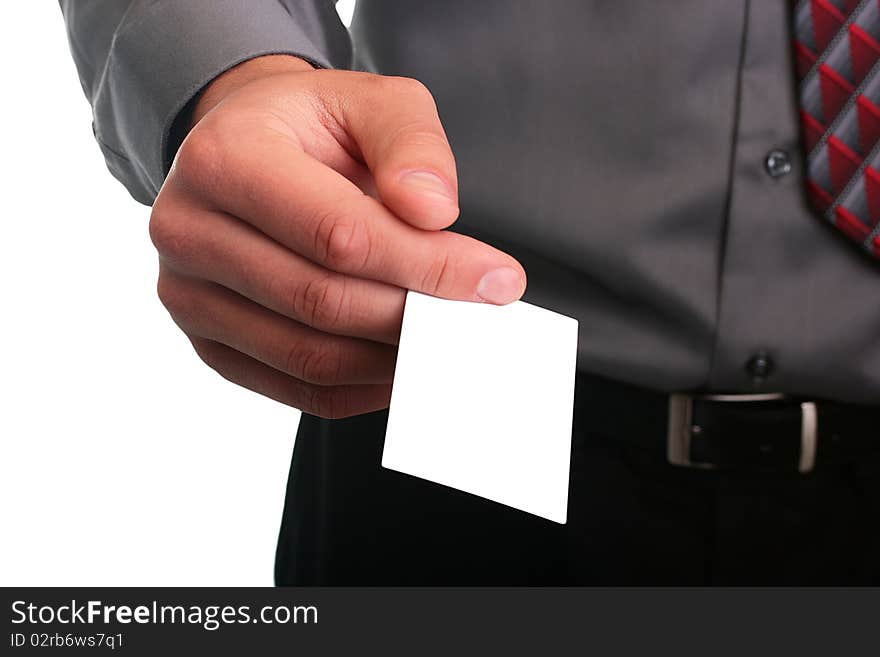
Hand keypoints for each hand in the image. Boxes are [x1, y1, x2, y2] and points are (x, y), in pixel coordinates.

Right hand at [149, 56, 525, 417]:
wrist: (241, 151)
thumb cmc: (308, 127)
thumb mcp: (368, 101)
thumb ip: (410, 144)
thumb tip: (432, 213)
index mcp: (223, 160)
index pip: (338, 235)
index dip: (426, 265)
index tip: (495, 279)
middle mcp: (188, 232)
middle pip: (323, 302)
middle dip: (416, 314)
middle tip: (477, 314)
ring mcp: (189, 297)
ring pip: (310, 356)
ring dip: (393, 358)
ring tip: (446, 339)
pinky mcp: (208, 341)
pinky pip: (295, 389)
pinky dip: (362, 388)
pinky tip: (402, 363)